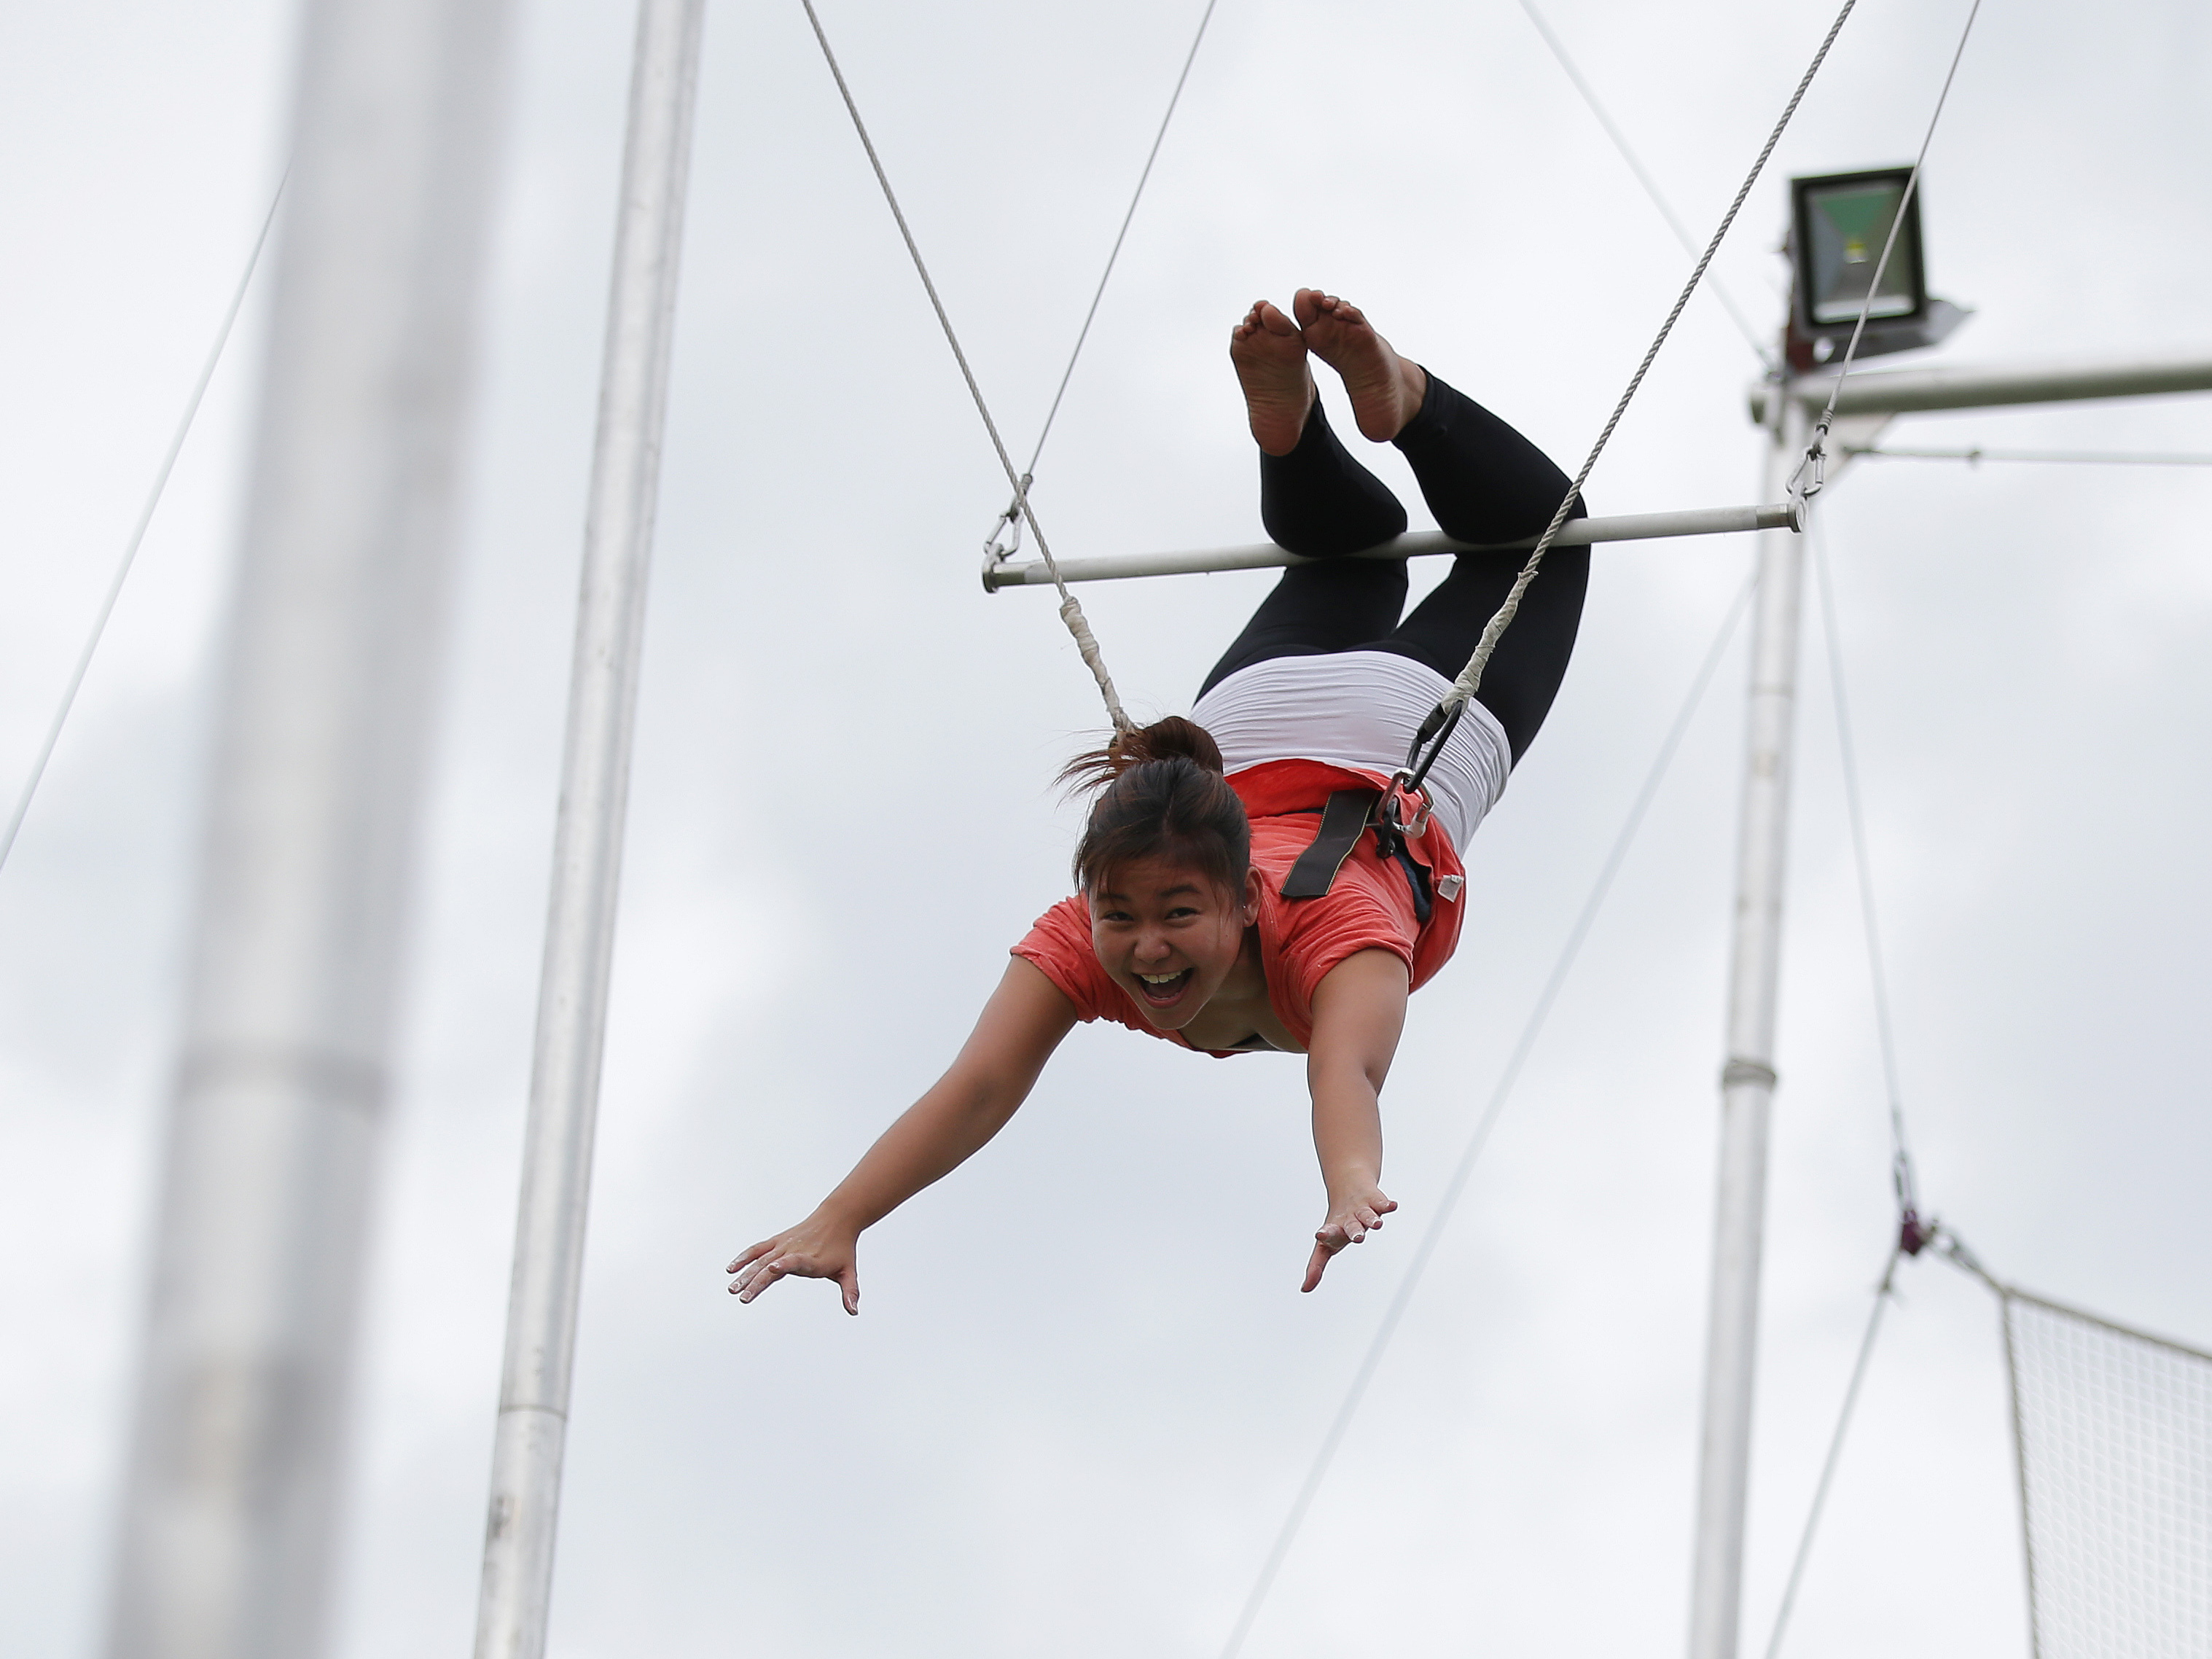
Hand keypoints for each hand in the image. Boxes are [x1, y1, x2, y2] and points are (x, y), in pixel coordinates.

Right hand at [727, 1214, 860, 1313]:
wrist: (838, 1218)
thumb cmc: (843, 1248)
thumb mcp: (849, 1271)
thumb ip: (850, 1291)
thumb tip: (854, 1311)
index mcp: (811, 1259)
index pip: (796, 1262)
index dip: (784, 1265)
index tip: (771, 1269)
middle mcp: (795, 1250)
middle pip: (771, 1265)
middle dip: (756, 1281)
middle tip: (743, 1297)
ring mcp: (784, 1245)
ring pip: (760, 1259)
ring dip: (745, 1273)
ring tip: (732, 1289)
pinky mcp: (778, 1240)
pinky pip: (758, 1249)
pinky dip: (744, 1257)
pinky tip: (731, 1268)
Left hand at [1301, 1187, 1396, 1292]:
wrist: (1347, 1187)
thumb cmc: (1337, 1224)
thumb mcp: (1326, 1245)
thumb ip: (1316, 1266)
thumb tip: (1304, 1289)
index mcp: (1335, 1230)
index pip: (1329, 1234)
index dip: (1325, 1235)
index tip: (1320, 1234)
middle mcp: (1348, 1220)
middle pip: (1352, 1226)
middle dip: (1355, 1232)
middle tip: (1358, 1238)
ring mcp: (1362, 1209)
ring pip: (1367, 1215)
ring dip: (1372, 1219)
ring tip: (1377, 1224)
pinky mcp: (1375, 1201)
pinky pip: (1382, 1203)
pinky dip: (1387, 1205)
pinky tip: (1392, 1206)